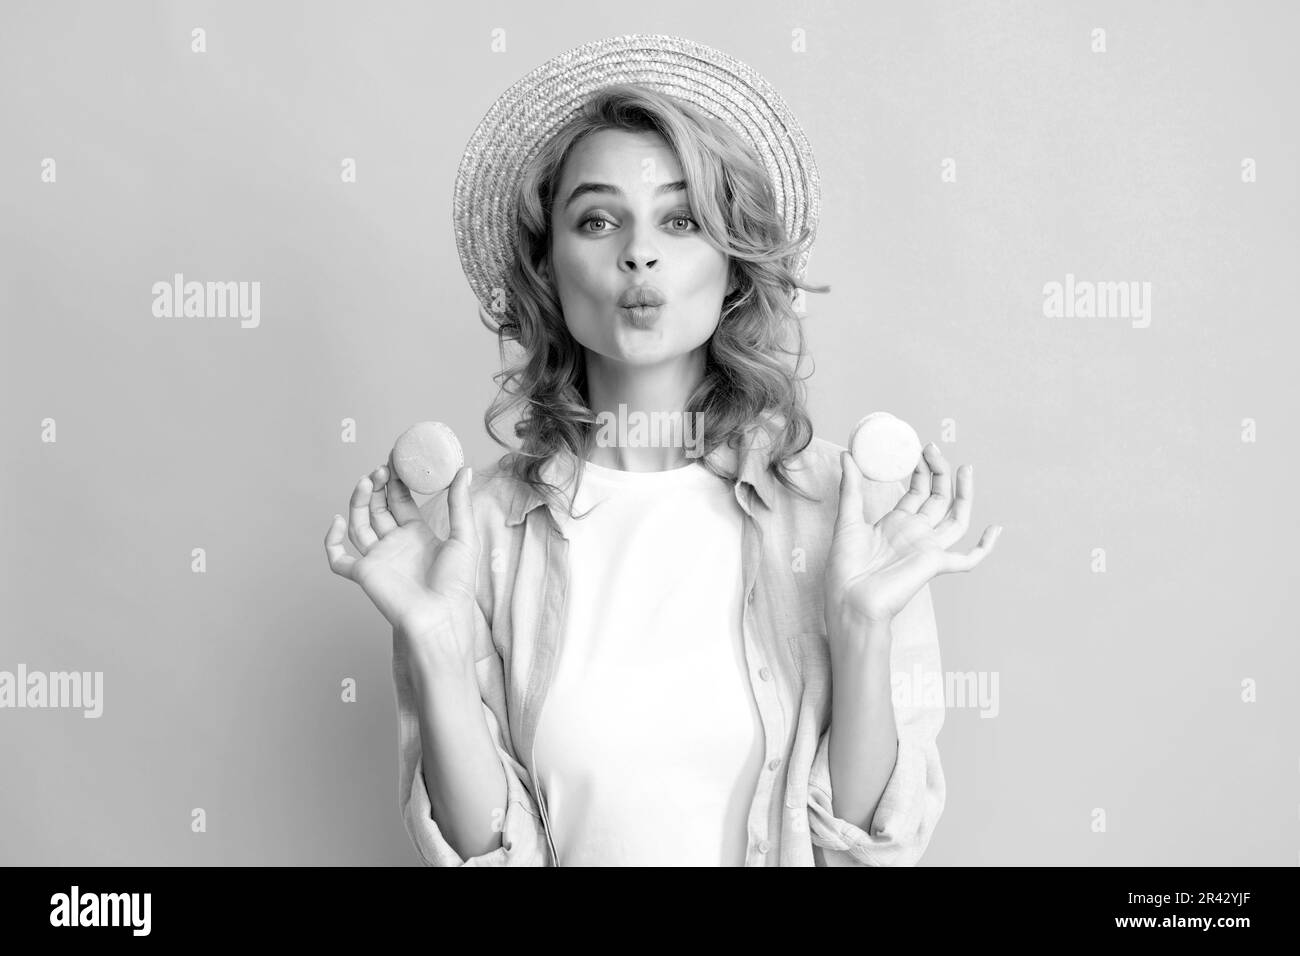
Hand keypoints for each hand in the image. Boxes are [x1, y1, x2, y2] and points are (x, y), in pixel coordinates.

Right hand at [324, 459, 479, 670]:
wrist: (440, 617)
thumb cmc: (456, 584)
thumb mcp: (464, 537)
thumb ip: (460, 503)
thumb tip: (464, 469)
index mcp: (418, 535)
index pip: (401, 501)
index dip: (397, 481)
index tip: (395, 459)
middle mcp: (396, 544)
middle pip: (378, 508)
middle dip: (377, 486)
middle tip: (382, 468)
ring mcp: (378, 558)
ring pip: (359, 524)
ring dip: (358, 501)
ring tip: (367, 480)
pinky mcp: (364, 574)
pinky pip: (338, 558)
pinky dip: (332, 541)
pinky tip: (337, 521)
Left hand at [825, 444, 1001, 638]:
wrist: (850, 599)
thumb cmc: (845, 568)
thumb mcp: (847, 520)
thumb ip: (850, 488)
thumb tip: (848, 454)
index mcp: (896, 524)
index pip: (917, 492)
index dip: (922, 471)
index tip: (920, 450)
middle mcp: (915, 534)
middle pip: (938, 499)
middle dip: (940, 473)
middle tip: (933, 449)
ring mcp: (927, 549)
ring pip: (956, 519)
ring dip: (964, 494)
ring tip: (965, 468)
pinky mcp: (935, 565)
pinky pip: (968, 559)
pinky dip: (984, 547)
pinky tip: (995, 529)